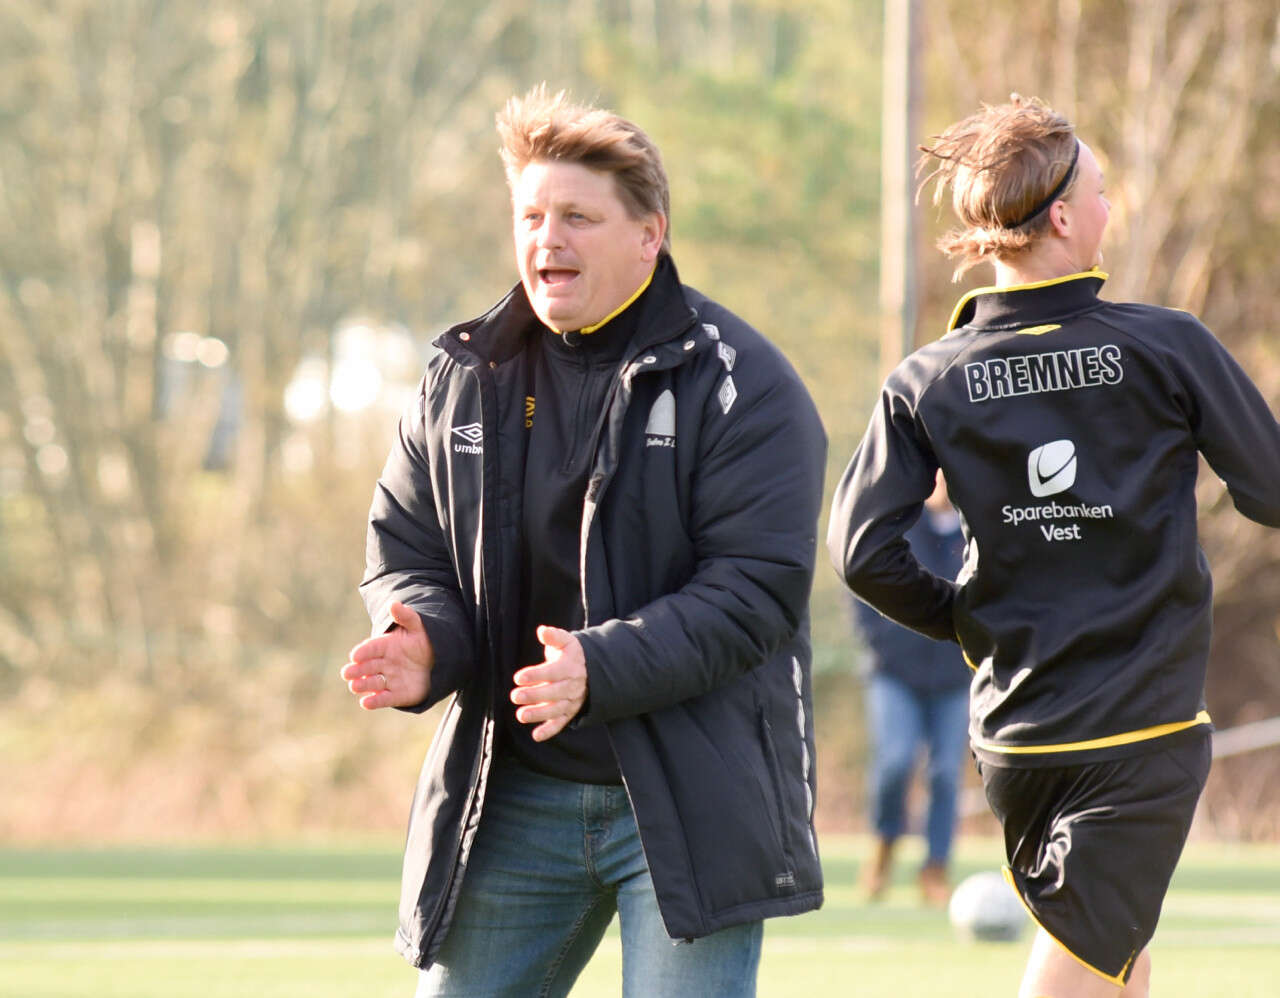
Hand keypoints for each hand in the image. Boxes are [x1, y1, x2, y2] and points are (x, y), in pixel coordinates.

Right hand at [340, 601, 432, 709]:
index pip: (370, 648)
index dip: (363, 652)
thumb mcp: (417, 626)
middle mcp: (383, 664)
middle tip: (347, 673)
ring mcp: (389, 679)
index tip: (355, 655)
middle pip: (367, 667)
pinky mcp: (397, 695)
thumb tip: (394, 604)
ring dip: (363, 685)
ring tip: (354, 686)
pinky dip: (375, 702)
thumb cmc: (423, 641)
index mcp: (385, 646)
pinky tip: (365, 703)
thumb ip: (406, 616)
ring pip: (372, 683)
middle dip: (356, 670)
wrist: (438, 660)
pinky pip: (384, 699)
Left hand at [510, 626, 587, 741]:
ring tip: (521, 715)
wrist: (591, 670)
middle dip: (534, 695)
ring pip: (556, 709)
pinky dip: (550, 731)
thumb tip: (542, 631)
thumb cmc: (571, 654)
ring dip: (539, 714)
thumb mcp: (566, 642)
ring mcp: (571, 700)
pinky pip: (561, 723)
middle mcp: (572, 686)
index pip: (552, 672)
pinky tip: (536, 736)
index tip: (518, 678)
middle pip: (553, 692)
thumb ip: (553, 636)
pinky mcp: (569, 712)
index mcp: (570, 667)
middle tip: (515, 696)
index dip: (536, 675)